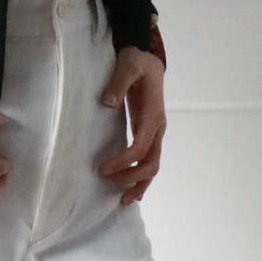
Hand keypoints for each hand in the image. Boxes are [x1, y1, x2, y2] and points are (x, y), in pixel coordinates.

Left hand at [97, 46, 165, 204]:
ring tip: (123, 201)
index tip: (103, 168)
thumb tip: (107, 102)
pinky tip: (131, 189)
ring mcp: (155, 132)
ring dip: (139, 184)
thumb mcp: (127, 65)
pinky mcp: (148, 133)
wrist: (148, 59)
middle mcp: (158, 127)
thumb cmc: (136, 62)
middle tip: (109, 183)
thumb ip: (118, 82)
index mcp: (153, 115)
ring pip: (153, 165)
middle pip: (152, 163)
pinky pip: (149, 159)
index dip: (124, 162)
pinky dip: (142, 176)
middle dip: (132, 177)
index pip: (141, 147)